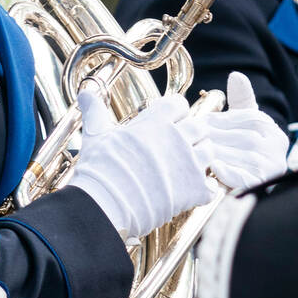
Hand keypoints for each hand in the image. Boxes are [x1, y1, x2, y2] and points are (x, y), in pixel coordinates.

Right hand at [70, 89, 211, 239]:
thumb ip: (95, 111)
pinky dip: (204, 189)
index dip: (175, 113)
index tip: (166, 124)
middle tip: (176, 150)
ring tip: (183, 171)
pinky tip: (189, 193)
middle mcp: (177, 138)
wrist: (105, 205)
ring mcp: (189, 164)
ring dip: (200, 160)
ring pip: (209, 152)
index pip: (179, 104)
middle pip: (200, 127)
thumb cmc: (99, 169)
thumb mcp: (96, 134)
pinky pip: (212, 185)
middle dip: (191, 136)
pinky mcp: (195, 190)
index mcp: (156, 122)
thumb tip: (85, 92)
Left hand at [178, 72, 289, 190]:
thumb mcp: (242, 126)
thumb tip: (236, 75)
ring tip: (192, 152)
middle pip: (241, 136)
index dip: (218, 120)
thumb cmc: (240, 154)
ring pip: (240, 155)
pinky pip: (243, 177)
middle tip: (188, 137)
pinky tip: (212, 169)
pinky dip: (227, 173)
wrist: (248, 192)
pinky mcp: (263, 184)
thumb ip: (241, 101)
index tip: (197, 122)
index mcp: (271, 129)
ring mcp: (272, 166)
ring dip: (214, 153)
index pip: (244, 118)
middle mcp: (277, 146)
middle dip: (212, 137)